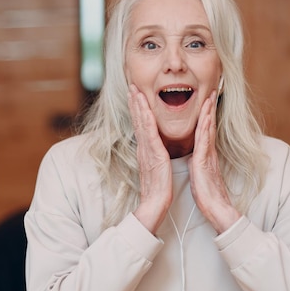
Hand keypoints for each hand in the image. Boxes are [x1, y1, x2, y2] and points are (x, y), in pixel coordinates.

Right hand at [128, 84, 172, 232]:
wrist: (154, 205)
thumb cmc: (157, 191)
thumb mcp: (156, 170)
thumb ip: (154, 159)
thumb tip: (154, 152)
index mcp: (146, 151)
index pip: (141, 126)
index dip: (137, 110)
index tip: (135, 95)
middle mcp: (144, 148)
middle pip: (138, 120)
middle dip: (135, 102)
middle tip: (132, 85)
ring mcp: (147, 150)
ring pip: (141, 123)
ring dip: (138, 105)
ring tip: (135, 89)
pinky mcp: (153, 154)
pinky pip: (149, 132)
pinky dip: (146, 118)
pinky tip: (145, 107)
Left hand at [189, 90, 240, 232]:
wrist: (216, 209)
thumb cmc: (207, 194)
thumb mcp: (201, 173)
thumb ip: (200, 162)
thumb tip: (198, 156)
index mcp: (205, 154)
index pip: (205, 130)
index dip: (205, 115)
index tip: (205, 100)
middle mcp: (208, 152)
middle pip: (209, 125)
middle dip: (209, 107)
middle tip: (210, 90)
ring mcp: (208, 156)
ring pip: (208, 129)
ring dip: (209, 112)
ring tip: (209, 96)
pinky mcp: (205, 163)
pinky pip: (205, 142)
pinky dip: (206, 128)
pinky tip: (206, 118)